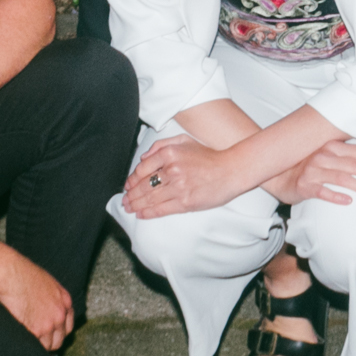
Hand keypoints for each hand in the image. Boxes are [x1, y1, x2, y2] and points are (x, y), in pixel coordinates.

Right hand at [0, 248, 74, 350]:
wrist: (11, 273)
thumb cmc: (22, 273)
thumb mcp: (46, 282)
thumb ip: (51, 298)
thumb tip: (45, 309)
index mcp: (64, 301)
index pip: (67, 327)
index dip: (57, 333)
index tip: (49, 336)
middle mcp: (60, 314)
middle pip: (58, 341)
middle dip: (47, 342)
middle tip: (35, 340)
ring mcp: (49, 324)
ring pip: (46, 346)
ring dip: (36, 344)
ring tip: (24, 338)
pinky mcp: (36, 331)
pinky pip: (33, 346)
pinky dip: (26, 344)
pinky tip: (19, 338)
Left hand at [122, 135, 238, 217]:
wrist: (230, 170)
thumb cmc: (208, 155)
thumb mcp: (184, 140)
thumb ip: (161, 145)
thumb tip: (143, 158)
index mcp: (170, 153)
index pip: (143, 168)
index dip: (132, 178)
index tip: (128, 185)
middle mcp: (172, 169)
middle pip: (144, 185)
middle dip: (131, 194)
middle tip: (124, 200)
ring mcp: (179, 187)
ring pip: (150, 198)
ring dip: (136, 205)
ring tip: (129, 208)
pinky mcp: (185, 202)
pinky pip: (162, 209)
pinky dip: (149, 213)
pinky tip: (141, 214)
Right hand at [269, 137, 355, 207]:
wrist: (276, 175)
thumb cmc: (306, 166)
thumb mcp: (326, 156)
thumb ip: (345, 156)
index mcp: (332, 146)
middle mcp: (323, 156)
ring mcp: (313, 170)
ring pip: (342, 177)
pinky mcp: (304, 185)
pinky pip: (323, 192)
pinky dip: (336, 196)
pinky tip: (348, 202)